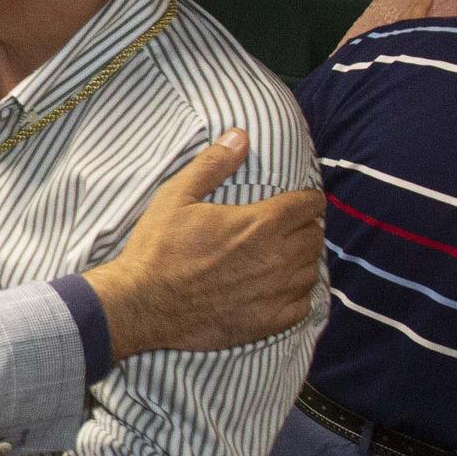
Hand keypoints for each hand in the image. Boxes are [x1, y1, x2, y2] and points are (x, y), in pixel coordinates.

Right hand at [83, 129, 322, 358]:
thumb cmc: (157, 249)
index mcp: (261, 222)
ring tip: (279, 259)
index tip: (294, 204)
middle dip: (302, 230)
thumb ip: (212, 165)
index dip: (304, 201)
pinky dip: (296, 296)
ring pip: (311, 270)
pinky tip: (276, 290)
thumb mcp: (175, 197)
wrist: (142, 303)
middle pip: (314, 237)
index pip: (309, 205)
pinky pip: (303, 305)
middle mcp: (278, 256)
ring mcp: (276, 291)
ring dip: (300, 261)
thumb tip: (240, 135)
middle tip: (282, 231)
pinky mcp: (269, 321)